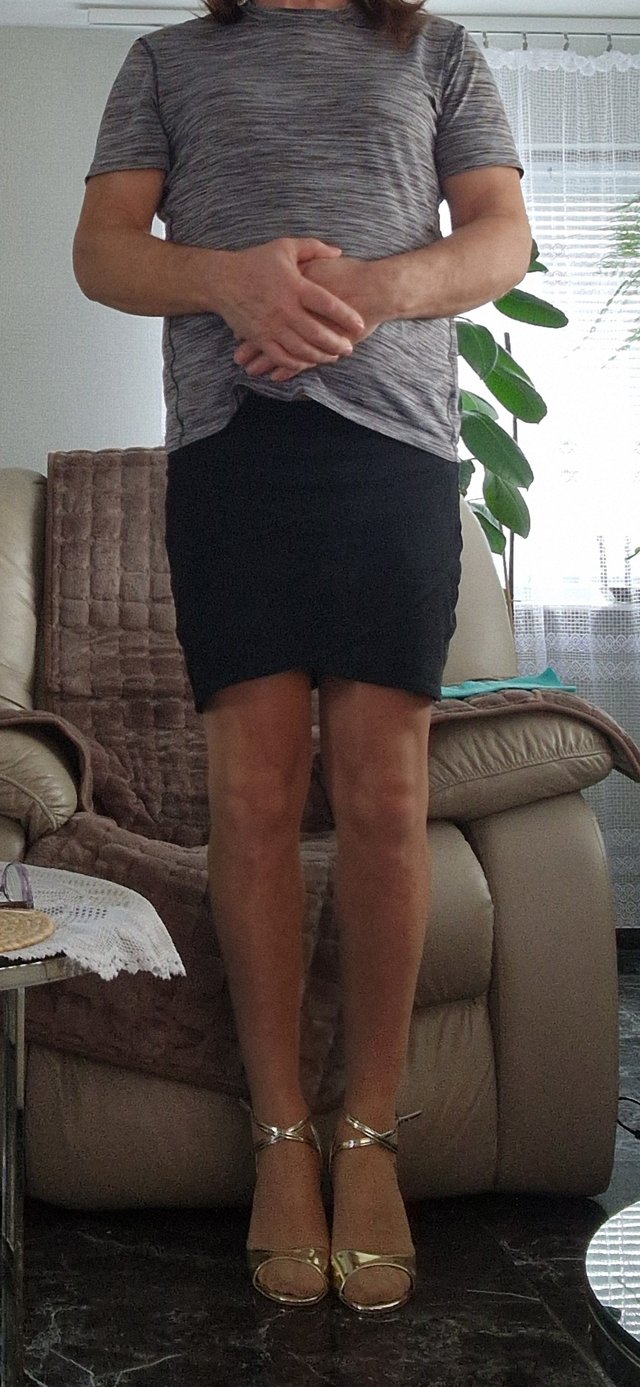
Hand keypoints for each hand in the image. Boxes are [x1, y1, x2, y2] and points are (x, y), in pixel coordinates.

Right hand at [219, 236, 365, 373]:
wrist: (221, 280)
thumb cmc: (255, 261)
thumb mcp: (285, 247)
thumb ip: (314, 248)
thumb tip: (339, 252)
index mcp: (294, 286)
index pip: (327, 304)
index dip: (346, 316)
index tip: (360, 324)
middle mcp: (284, 309)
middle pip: (317, 333)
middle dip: (336, 343)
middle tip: (350, 348)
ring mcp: (271, 326)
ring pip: (301, 349)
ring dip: (320, 356)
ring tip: (333, 357)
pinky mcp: (259, 338)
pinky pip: (281, 357)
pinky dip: (296, 363)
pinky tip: (308, 363)